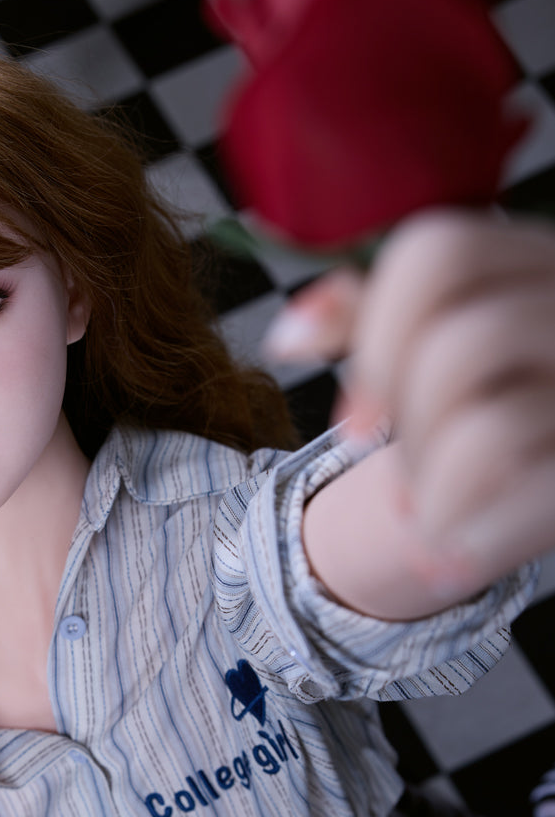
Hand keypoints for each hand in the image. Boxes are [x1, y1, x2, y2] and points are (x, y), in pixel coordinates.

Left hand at [266, 211, 554, 598]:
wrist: (551, 467)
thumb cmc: (490, 395)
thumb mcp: (436, 339)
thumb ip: (365, 319)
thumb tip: (286, 338)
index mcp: (540, 261)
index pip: (440, 255)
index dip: (374, 336)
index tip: (351, 421)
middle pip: (455, 350)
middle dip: (404, 427)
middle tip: (400, 473)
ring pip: (487, 434)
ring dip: (431, 489)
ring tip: (427, 513)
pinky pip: (527, 501)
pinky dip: (465, 540)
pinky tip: (445, 561)